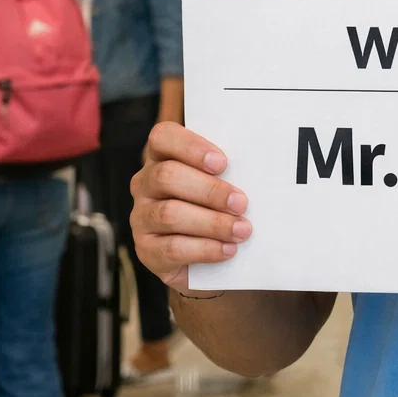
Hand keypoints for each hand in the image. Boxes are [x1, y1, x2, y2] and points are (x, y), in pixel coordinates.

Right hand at [130, 122, 251, 291]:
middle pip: (167, 176)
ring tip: (242, 230)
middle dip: (209, 190)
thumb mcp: (221, 183)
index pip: (162, 137)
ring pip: (170, 214)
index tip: (223, 163)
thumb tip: (256, 171)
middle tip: (241, 203)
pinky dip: (206, 249)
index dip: (191, 147)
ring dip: (212, 223)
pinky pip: (173, 248)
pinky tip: (228, 250)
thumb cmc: (217, 207)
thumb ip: (228, 172)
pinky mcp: (147, 250)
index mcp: (161, 157)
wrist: (204, 259)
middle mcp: (145, 184)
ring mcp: (141, 218)